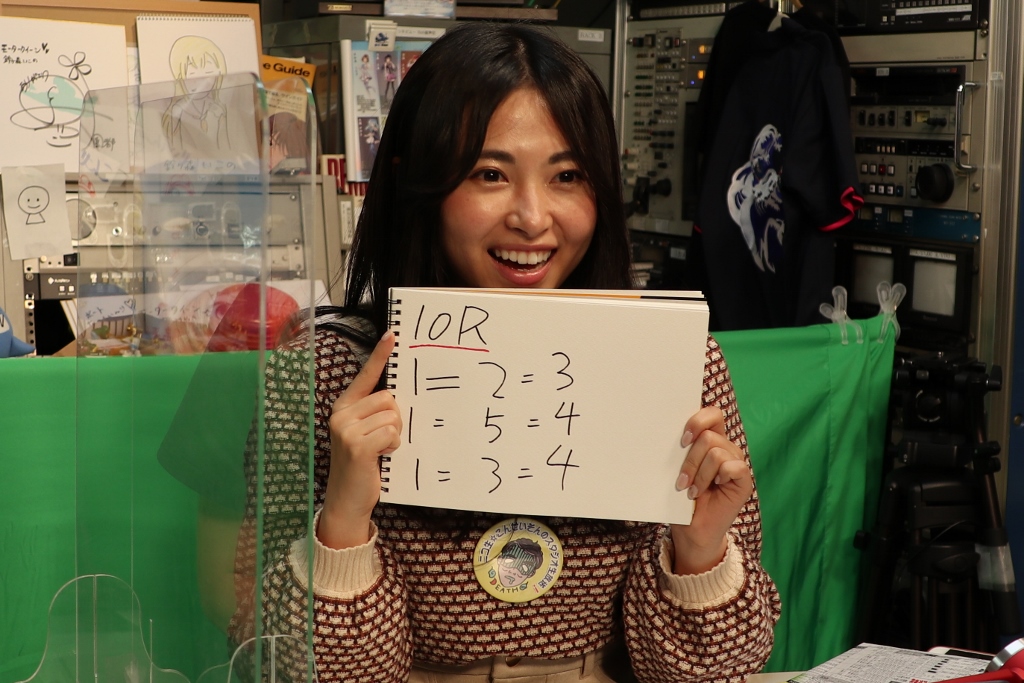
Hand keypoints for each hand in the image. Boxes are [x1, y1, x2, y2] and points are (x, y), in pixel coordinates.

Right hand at [318, 332, 401, 549]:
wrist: (347, 498)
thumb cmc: (362, 464)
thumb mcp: (365, 433)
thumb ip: (375, 413)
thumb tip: (396, 397)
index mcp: (344, 407)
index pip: (365, 376)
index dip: (379, 355)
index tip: (392, 335)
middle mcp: (341, 414)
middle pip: (388, 398)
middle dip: (395, 418)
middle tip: (382, 439)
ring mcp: (346, 429)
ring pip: (392, 416)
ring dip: (394, 434)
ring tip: (380, 450)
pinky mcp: (357, 445)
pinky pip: (391, 432)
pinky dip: (393, 445)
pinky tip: (381, 457)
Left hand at [669, 406, 751, 574]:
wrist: (691, 530)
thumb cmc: (680, 499)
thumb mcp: (676, 469)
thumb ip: (680, 449)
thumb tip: (665, 430)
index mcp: (710, 440)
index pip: (713, 414)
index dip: (698, 420)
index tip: (682, 440)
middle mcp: (725, 448)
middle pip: (709, 435)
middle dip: (690, 459)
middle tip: (681, 480)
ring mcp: (736, 464)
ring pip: (716, 451)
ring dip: (699, 473)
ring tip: (692, 490)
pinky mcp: (743, 480)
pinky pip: (733, 466)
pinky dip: (716, 477)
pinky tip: (710, 489)